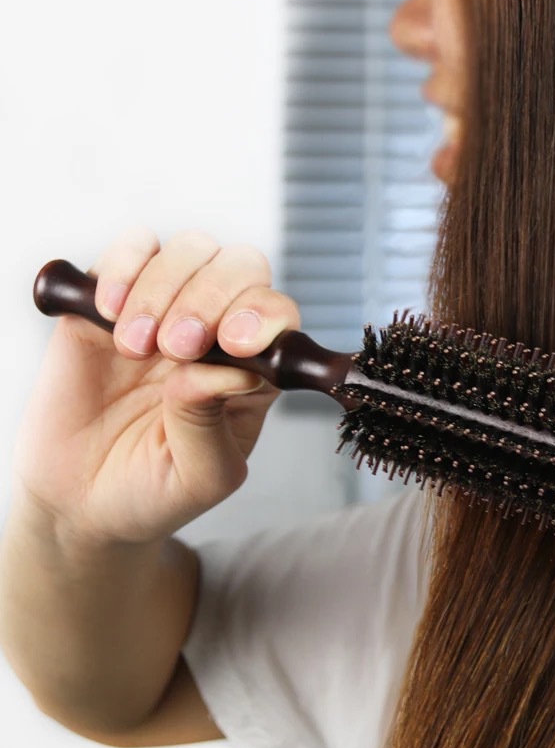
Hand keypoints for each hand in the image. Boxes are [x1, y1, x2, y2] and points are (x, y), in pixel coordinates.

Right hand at [14, 228, 300, 544]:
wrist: (81, 499)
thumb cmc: (155, 490)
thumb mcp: (200, 478)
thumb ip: (214, 423)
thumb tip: (230, 370)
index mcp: (253, 369)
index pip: (279, 315)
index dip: (264, 316)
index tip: (235, 343)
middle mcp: (218, 329)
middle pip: (242, 266)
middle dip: (211, 298)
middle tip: (176, 347)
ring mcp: (167, 308)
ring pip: (191, 249)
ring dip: (164, 289)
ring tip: (135, 349)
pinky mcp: (112, 301)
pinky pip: (131, 249)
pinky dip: (124, 267)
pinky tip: (112, 314)